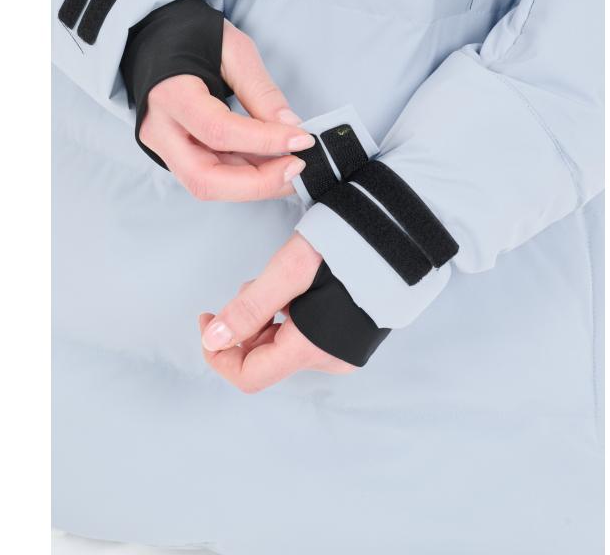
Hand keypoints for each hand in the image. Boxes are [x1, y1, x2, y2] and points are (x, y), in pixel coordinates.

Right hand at [140, 20, 313, 200]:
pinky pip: (213, 176)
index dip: (265, 141)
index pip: (219, 130)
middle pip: (206, 179)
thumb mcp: (233, 49)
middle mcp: (159, 129)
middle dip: (257, 183)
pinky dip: (246, 176)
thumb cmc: (191, 37)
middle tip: (296, 168)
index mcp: (170, 94)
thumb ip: (260, 89)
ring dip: (256, 184)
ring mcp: (164, 147)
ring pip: (209, 185)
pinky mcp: (175, 155)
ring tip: (291, 166)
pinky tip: (273, 164)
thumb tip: (290, 125)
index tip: (301, 139)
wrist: (155, 40)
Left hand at [199, 234, 355, 392]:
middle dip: (246, 324)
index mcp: (313, 347)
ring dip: (267, 316)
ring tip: (280, 277)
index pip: (249, 376)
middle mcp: (330, 359)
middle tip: (252, 283)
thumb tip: (211, 338)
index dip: (218, 353)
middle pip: (265, 359)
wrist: (404, 233)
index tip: (205, 318)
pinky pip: (306, 336)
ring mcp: (343, 350)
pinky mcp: (351, 335)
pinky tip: (298, 285)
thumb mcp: (292, 268)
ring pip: (284, 345)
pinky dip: (289, 315)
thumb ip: (250, 306)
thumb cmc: (350, 244)